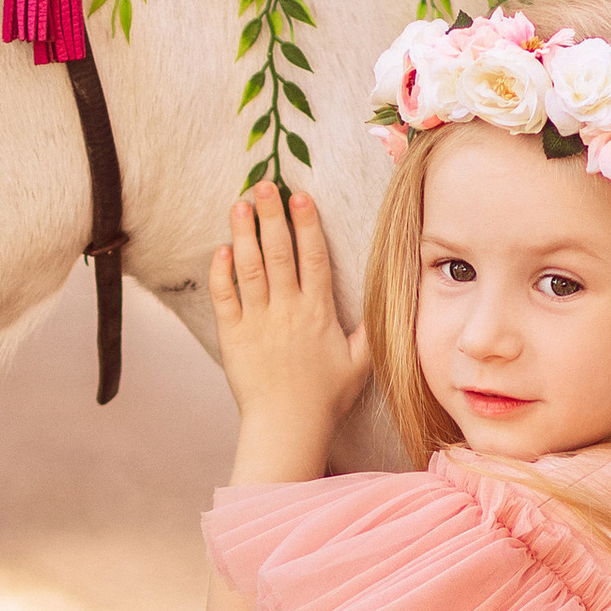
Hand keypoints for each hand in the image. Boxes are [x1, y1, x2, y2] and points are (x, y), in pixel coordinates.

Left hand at [210, 185, 370, 479]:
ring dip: (244, 233)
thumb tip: (388, 302)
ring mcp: (258, 322)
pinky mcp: (233, 336)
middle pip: (279, 253)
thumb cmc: (325, 398)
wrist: (287, 426)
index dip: (307, 224)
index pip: (313, 258)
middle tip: (265, 184)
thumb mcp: (360, 363)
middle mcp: (287, 311)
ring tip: (240, 203)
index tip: (300, 196)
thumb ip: (371, 330)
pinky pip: (226, 298)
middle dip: (271, 215)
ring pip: (250, 268)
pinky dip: (222, 272)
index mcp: (318, 313)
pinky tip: (222, 249)